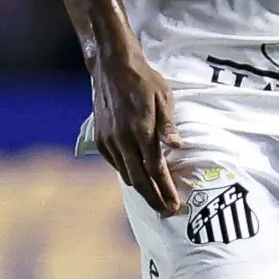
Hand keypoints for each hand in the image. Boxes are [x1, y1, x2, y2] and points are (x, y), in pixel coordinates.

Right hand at [90, 48, 183, 212]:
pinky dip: (127, 173)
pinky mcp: (100, 137)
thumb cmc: (144, 80)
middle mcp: (123, 139)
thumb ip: (169, 125)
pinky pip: (115, 163)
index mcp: (142, 130)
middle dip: (154, 198)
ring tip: (154, 199)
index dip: (166, 189)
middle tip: (166, 211)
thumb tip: (178, 147)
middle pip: (139, 179)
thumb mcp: (164, 98)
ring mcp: (109, 140)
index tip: (175, 204)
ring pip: (126, 173)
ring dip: (141, 189)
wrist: (112, 66)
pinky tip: (137, 178)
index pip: (155, 169)